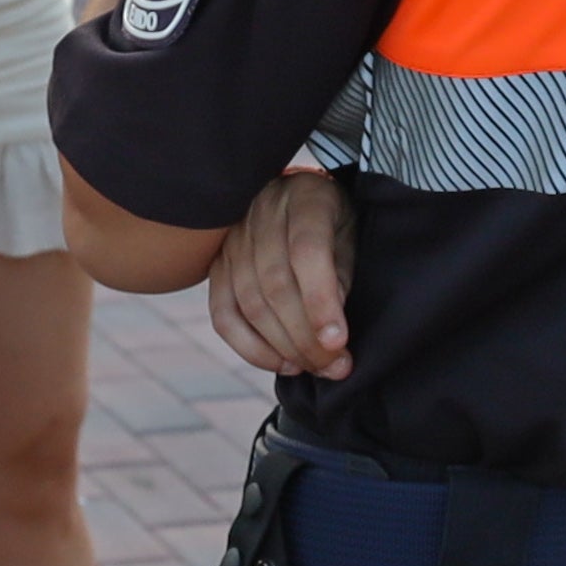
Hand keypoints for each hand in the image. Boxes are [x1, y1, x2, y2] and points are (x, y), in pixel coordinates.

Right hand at [206, 164, 352, 379]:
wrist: (294, 197)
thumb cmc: (331, 223)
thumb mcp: (349, 237)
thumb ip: (339, 276)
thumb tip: (327, 333)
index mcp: (305, 199)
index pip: (306, 252)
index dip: (320, 301)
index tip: (338, 341)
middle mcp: (262, 214)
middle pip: (276, 286)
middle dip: (306, 337)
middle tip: (335, 367)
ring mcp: (233, 240)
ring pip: (250, 304)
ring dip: (284, 347)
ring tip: (315, 368)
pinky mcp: (216, 265)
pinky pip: (224, 315)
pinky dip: (251, 348)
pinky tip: (282, 363)